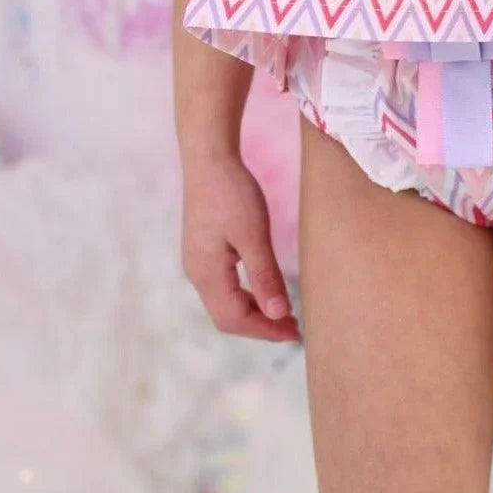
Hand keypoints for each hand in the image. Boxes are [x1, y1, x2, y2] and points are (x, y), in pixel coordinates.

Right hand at [180, 151, 300, 343]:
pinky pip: (223, 286)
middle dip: (260, 326)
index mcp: (206, 273)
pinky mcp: (203, 250)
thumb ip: (264, 276)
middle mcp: (197, 273)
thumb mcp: (253, 235)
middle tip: (294, 328)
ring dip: (254, 311)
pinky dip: (245, 295)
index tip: (295, 333)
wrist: (209, 158)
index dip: (265, 331)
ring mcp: (198, 262)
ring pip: (225, 302)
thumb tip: (279, 314)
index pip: (234, 319)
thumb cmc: (232, 192)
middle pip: (227, 316)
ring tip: (284, 313)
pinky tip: (264, 288)